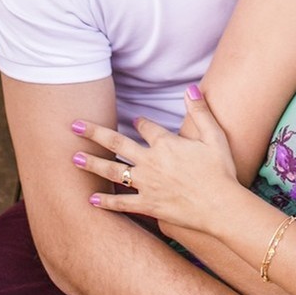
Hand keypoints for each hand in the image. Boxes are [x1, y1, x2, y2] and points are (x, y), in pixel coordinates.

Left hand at [72, 93, 236, 233]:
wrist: (221, 206)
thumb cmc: (220, 171)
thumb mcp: (214, 136)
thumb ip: (200, 112)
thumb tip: (190, 88)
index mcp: (166, 143)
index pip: (145, 126)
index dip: (139, 121)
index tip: (134, 119)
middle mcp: (151, 162)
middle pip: (117, 144)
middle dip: (94, 132)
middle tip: (74, 125)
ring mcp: (147, 185)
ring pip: (113, 171)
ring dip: (92, 164)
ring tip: (74, 158)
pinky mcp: (149, 205)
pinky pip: (123, 203)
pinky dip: (106, 202)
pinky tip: (91, 200)